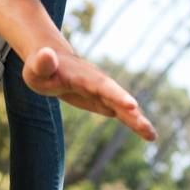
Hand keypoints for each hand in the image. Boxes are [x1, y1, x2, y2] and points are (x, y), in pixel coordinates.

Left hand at [22, 46, 155, 140]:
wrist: (50, 62)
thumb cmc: (40, 68)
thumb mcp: (36, 67)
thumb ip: (42, 63)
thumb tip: (46, 54)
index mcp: (83, 77)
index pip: (102, 87)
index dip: (116, 96)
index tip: (132, 105)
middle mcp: (98, 83)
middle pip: (118, 98)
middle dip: (132, 113)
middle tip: (147, 128)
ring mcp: (103, 93)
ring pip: (123, 107)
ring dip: (137, 121)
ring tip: (152, 136)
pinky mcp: (104, 101)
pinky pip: (121, 113)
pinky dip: (134, 122)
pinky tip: (148, 134)